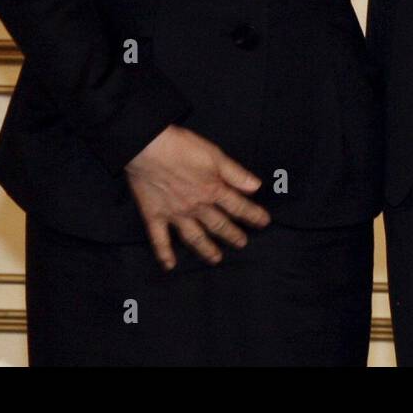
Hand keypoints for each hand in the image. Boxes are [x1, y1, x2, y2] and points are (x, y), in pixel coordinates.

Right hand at [124, 124, 269, 269]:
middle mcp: (196, 207)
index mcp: (212, 190)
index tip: (264, 222)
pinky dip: (164, 254)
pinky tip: (170, 266)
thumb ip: (235, 173)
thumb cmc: (182, 147)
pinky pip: (160, 240)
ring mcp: (175, 214)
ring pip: (194, 237)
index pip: (238, 206)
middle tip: (242, 244)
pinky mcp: (154, 216)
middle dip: (232, 235)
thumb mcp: (215, 154)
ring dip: (206, 249)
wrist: (147, 147)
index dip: (253, 215)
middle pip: (218, 224)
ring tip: (216, 259)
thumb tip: (256, 187)